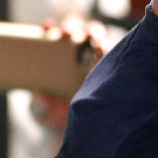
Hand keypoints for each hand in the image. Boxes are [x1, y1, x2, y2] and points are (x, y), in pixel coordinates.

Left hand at [30, 15, 110, 132]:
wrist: (79, 131)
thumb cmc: (57, 116)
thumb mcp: (44, 112)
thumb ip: (41, 106)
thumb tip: (41, 96)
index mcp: (57, 57)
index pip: (53, 35)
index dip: (50, 27)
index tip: (47, 28)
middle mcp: (78, 53)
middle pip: (76, 31)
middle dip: (73, 27)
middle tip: (68, 34)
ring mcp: (97, 59)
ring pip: (98, 37)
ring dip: (96, 35)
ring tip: (94, 42)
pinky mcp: (114, 70)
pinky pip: (117, 55)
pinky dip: (113, 50)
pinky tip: (109, 52)